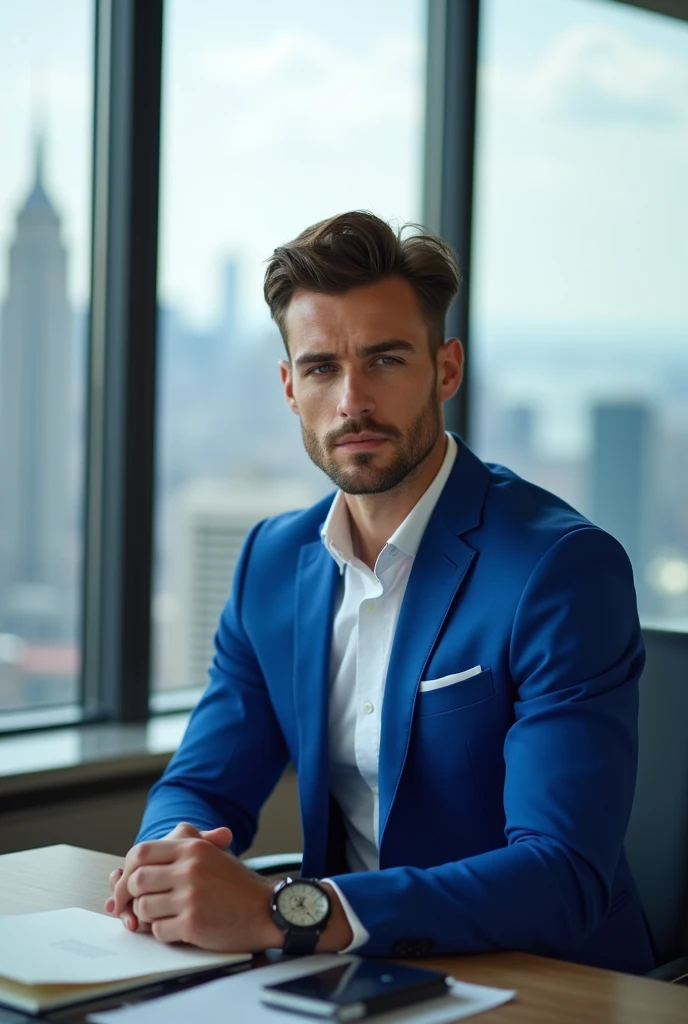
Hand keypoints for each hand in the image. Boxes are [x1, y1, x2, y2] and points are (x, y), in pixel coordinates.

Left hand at [108, 833, 282, 951]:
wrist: (265, 910)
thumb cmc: (235, 885)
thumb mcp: (210, 852)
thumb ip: (178, 846)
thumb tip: (135, 861)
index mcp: (192, 847)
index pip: (141, 852)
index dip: (127, 870)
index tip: (125, 885)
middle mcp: (190, 868)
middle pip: (136, 880)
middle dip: (129, 897)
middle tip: (132, 907)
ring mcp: (191, 896)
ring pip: (143, 908)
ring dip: (147, 917)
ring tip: (164, 916)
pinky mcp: (193, 923)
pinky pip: (158, 931)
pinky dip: (163, 933)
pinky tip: (179, 928)